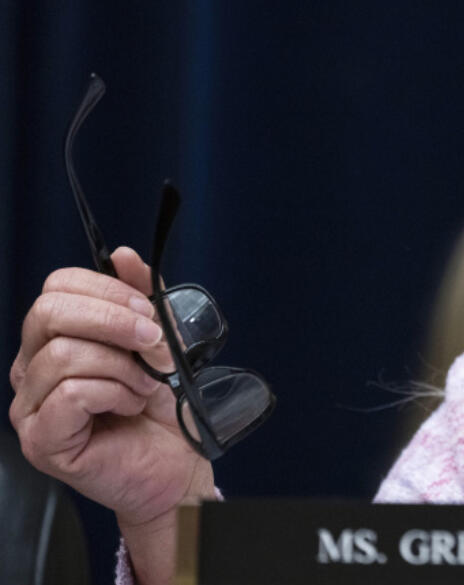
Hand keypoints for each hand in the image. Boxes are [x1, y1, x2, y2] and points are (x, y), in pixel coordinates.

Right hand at [9, 247, 213, 582]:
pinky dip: (113, 393)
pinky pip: (70, 393)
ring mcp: (30, 407)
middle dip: (113, 319)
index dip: (108, 290)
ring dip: (122, 366)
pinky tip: (129, 405)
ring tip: (144, 386)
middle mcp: (32, 370)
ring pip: (63, 355)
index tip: (149, 312)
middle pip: (48, 312)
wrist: (177, 462)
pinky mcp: (41, 440)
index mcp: (55, 339)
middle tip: (153, 342)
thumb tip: (123, 256)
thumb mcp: (161, 340)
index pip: (56, 287)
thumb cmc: (163, 407)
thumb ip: (143, 298)